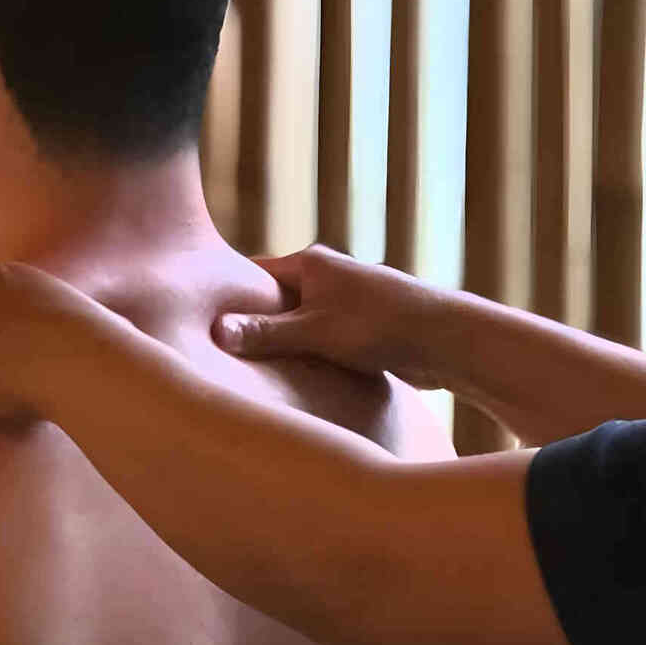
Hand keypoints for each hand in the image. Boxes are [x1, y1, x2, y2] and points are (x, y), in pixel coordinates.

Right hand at [212, 244, 443, 387]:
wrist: (445, 340)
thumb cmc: (379, 326)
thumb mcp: (314, 331)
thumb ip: (264, 333)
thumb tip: (214, 330)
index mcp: (310, 263)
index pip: (255, 276)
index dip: (229, 299)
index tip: (200, 323)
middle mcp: (326, 277)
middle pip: (275, 301)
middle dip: (255, 326)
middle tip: (222, 357)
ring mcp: (346, 302)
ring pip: (300, 324)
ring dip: (285, 346)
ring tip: (254, 375)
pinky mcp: (362, 328)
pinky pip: (322, 340)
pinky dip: (310, 356)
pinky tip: (297, 381)